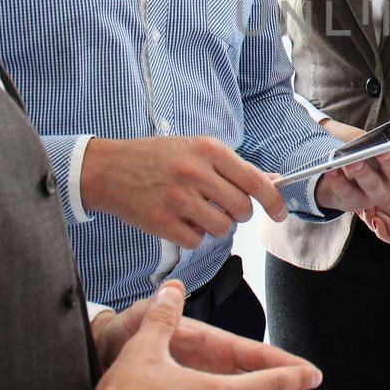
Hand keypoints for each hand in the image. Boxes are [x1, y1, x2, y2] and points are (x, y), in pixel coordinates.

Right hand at [79, 136, 287, 245]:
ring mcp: (178, 199)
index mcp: (208, 149)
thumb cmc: (156, 157)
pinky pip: (197, 241)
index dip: (274, 201)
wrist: (108, 169)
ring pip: (222, 228)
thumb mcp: (196, 149)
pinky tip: (180, 220)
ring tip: (198, 211)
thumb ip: (233, 167)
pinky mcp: (163, 222)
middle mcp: (196, 173)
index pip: (255, 181)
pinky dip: (193, 236)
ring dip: (216, 226)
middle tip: (225, 208)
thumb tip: (272, 182)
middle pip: (242, 209)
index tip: (280, 213)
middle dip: (239, 214)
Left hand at [312, 116, 389, 214]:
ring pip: (371, 184)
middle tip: (386, 149)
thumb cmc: (384, 158)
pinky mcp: (354, 201)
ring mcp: (375, 195)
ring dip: (363, 172)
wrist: (355, 181)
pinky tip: (332, 169)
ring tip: (353, 159)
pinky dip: (338, 182)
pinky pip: (346, 192)